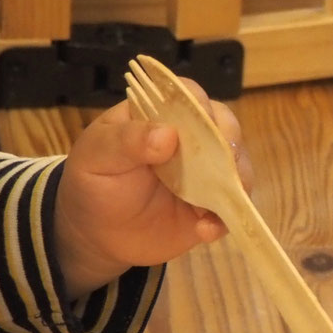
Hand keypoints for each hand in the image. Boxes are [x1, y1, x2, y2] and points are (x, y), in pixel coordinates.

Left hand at [53, 82, 250, 297]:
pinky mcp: (214, 205)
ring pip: (238, 166)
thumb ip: (126, 141)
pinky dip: (225, 219)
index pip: (188, 96)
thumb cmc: (95, 184)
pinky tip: (205, 230)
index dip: (199, 104)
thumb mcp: (95, 157)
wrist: (98, 235)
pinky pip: (233, 208)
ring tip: (212, 205)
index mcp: (160, 117)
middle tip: (220, 165)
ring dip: (234, 184)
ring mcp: (207, 172)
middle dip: (228, 145)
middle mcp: (191, 140)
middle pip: (225, 127)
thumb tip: (167, 134)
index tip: (203, 122)